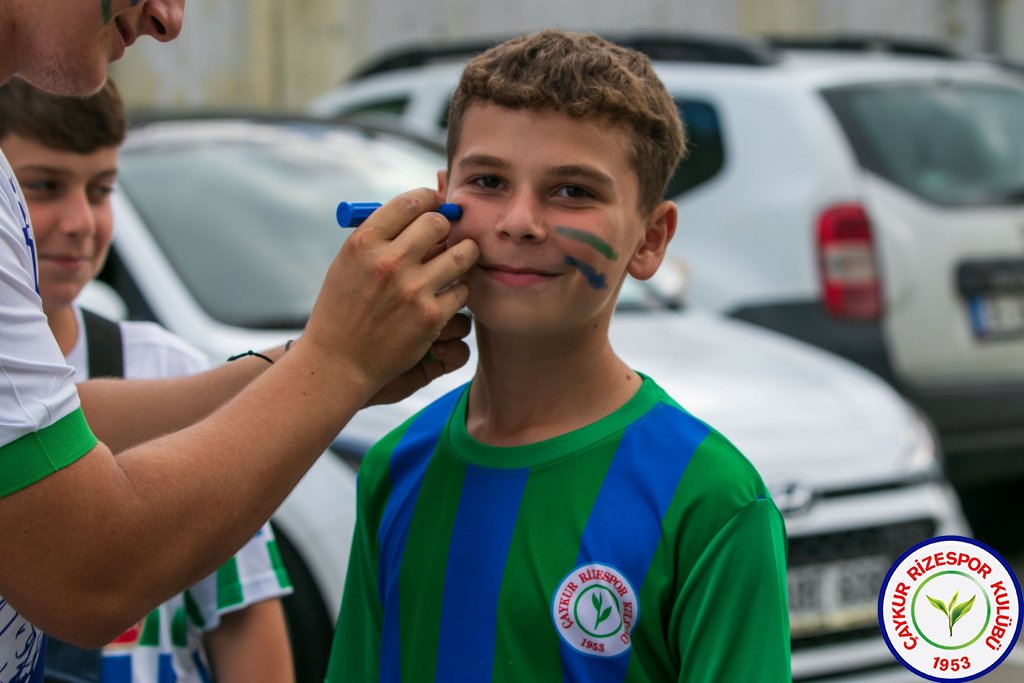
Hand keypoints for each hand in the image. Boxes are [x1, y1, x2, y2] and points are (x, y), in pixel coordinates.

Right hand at [302, 188, 478, 397]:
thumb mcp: (349, 264)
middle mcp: (388, 262)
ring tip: (459, 258)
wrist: (339, 361)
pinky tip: (447, 293)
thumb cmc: (344, 309)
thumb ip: (383, 237)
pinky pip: (462, 290)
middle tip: (447, 235)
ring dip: (464, 253)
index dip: (429, 199)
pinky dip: (458, 290)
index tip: (436, 205)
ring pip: (461, 254)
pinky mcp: (431, 317)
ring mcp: (412, 290)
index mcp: (364, 243)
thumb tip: (425, 211)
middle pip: (438, 223)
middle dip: (447, 225)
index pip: (410, 202)